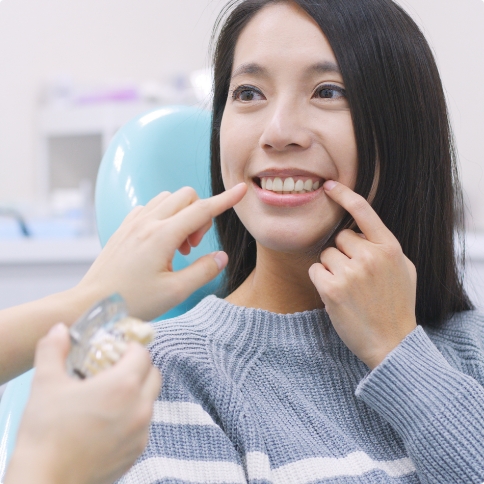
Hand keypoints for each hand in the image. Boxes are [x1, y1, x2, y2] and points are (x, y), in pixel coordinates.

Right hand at [5, 323, 160, 483]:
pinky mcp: (136, 453)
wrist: (44, 483)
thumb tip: (59, 330)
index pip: (143, 353)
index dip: (129, 347)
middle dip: (138, 367)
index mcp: (124, 386)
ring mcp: (141, 432)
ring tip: (109, 396)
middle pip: (153, 374)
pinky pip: (143, 425)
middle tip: (114, 369)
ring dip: (137, 392)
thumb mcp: (45, 383)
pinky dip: (133, 417)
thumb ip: (54, 350)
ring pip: (150, 401)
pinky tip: (108, 421)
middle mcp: (140, 407)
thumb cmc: (46, 433)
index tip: (114, 350)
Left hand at [76, 183, 246, 320]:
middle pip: (186, 197)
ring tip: (177, 247)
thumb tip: (221, 256)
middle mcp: (147, 223)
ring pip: (167, 199)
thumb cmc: (132, 301)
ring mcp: (132, 223)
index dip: (225, 200)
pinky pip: (150, 208)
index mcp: (162, 236)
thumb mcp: (175, 292)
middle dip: (199, 215)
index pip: (202, 210)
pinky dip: (164, 217)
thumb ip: (203, 271)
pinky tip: (160, 243)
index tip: (241, 191)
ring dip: (181, 215)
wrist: (91, 304)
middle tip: (193, 247)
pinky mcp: (124, 228)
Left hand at [308, 181, 416, 369]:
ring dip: (331, 268)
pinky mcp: (332, 289)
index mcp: (390, 248)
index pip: (363, 211)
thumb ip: (385, 247)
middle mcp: (371, 256)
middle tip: (355, 276)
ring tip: (349, 289)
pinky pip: (315, 270)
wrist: (391, 343)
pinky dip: (321, 280)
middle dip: (342, 253)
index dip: (344, 195)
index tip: (329, 186)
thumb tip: (363, 230)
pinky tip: (336, 295)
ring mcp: (351, 272)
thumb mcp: (404, 270)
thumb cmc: (397, 305)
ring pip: (325, 255)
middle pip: (339, 238)